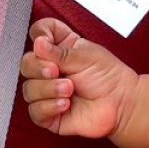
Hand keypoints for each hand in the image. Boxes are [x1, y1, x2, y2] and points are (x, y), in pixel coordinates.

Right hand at [20, 18, 139, 136]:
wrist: (121, 104)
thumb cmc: (109, 77)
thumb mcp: (87, 56)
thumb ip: (59, 52)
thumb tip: (38, 43)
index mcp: (60, 49)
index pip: (39, 34)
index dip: (39, 34)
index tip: (45, 40)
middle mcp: (50, 69)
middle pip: (26, 63)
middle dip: (39, 67)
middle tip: (57, 71)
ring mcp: (48, 92)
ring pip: (28, 89)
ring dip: (48, 89)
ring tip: (70, 89)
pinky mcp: (49, 113)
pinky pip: (35, 110)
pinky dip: (49, 106)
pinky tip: (66, 104)